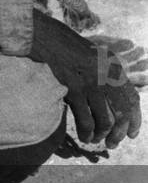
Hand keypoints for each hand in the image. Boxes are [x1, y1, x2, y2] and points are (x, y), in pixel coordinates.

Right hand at [30, 9, 140, 147]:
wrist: (48, 38)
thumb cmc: (70, 47)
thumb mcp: (96, 57)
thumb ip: (109, 75)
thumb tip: (117, 101)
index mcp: (114, 67)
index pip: (132, 99)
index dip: (135, 120)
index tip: (132, 134)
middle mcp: (107, 76)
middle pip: (121, 114)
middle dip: (118, 133)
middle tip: (112, 143)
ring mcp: (91, 83)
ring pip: (105, 120)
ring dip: (101, 135)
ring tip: (94, 139)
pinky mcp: (74, 90)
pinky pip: (86, 120)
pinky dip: (87, 132)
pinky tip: (84, 136)